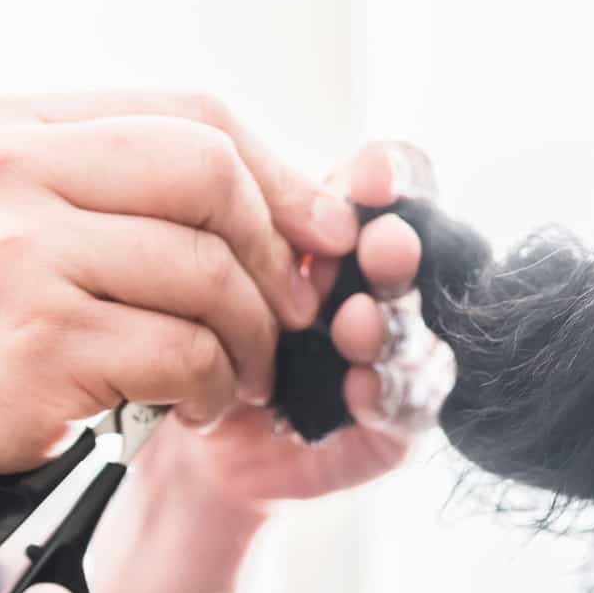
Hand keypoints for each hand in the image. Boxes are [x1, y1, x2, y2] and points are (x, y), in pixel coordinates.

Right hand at [0, 91, 358, 527]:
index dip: (278, 177)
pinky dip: (215, 388)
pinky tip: (198, 408)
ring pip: (208, 273)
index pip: (193, 117)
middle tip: (288, 317)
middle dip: (272, 252)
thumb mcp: (28, 225)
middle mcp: (13, 173)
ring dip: (251, 339)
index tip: (323, 236)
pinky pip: (186, 352)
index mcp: (20, 129)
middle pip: (211, 175)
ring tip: (243, 377)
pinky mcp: (43, 339)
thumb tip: (304, 212)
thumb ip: (135, 195)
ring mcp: (22, 253)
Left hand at [148, 141, 443, 511]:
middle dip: (397, 252)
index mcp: (342, 237)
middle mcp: (377, 293)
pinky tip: (359, 386)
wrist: (174, 426)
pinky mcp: (387, 435)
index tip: (372, 175)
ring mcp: (389, 365)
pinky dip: (387, 395)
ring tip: (357, 323)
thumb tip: (234, 158)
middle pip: (412, 263)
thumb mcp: (204, 262)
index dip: (395, 179)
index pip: (393, 192)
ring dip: (392, 328)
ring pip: (419, 339)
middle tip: (381, 244)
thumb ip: (234, 217)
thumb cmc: (187, 328)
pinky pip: (407, 414)